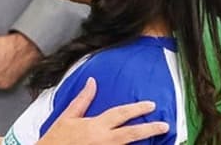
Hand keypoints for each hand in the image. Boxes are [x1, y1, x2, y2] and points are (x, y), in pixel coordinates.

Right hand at [37, 78, 169, 144]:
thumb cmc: (56, 139)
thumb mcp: (67, 117)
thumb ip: (82, 100)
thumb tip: (92, 82)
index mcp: (95, 126)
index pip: (120, 114)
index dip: (137, 109)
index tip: (151, 105)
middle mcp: (102, 141)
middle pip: (131, 134)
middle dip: (149, 129)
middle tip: (164, 126)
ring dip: (142, 144)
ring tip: (158, 139)